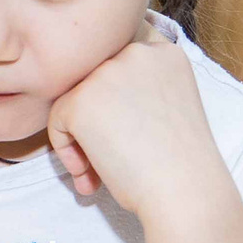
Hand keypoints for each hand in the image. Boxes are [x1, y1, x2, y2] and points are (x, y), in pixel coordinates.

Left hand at [46, 21, 232, 218]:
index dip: (115, 108)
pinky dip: (67, 150)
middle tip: (113, 158)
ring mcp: (108, 72)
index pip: (118, 70)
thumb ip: (132, 93)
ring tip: (98, 172)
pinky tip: (89, 173)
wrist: (185, 190)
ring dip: (81, 139)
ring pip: (73, 101)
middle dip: (96, 124)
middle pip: (94, 84)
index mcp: (163, 53)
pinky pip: (57, 121)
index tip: (130, 138)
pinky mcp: (82, 98)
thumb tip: (89, 101)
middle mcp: (136, 52)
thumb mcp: (165, 108)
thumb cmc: (178, 163)